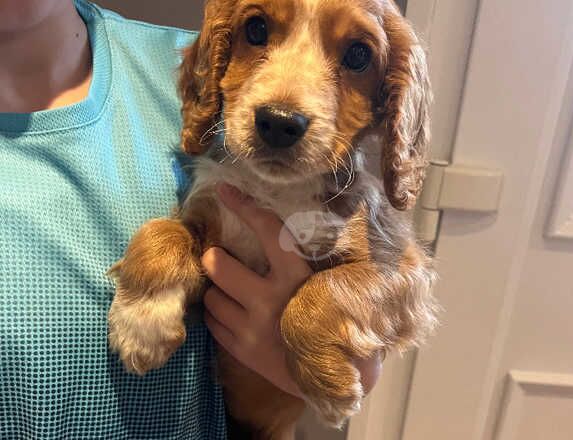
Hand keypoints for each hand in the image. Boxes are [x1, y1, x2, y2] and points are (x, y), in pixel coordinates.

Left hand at [202, 183, 382, 397]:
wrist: (337, 374)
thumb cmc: (335, 320)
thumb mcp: (327, 286)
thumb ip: (303, 262)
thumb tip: (279, 232)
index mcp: (297, 277)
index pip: (267, 232)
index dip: (244, 207)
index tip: (224, 190)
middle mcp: (270, 299)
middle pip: (218, 266)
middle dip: (214, 258)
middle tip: (218, 258)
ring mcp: (252, 328)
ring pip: (212, 297)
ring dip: (217, 289)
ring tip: (229, 291)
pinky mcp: (242, 351)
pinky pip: (213, 324)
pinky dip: (217, 315)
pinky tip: (232, 314)